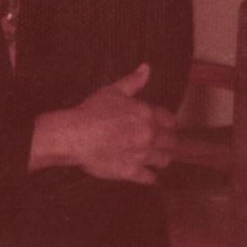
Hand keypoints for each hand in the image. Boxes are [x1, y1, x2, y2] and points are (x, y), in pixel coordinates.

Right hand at [29, 63, 177, 184]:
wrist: (74, 135)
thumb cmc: (91, 111)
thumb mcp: (112, 91)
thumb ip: (133, 81)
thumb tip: (146, 68)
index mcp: (147, 115)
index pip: (170, 121)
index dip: (168, 123)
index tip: (166, 126)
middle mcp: (149, 136)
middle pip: (171, 142)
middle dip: (167, 143)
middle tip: (162, 144)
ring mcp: (142, 155)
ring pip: (163, 160)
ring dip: (160, 159)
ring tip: (154, 158)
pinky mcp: (132, 172)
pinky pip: (149, 178)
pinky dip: (149, 177)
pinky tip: (147, 176)